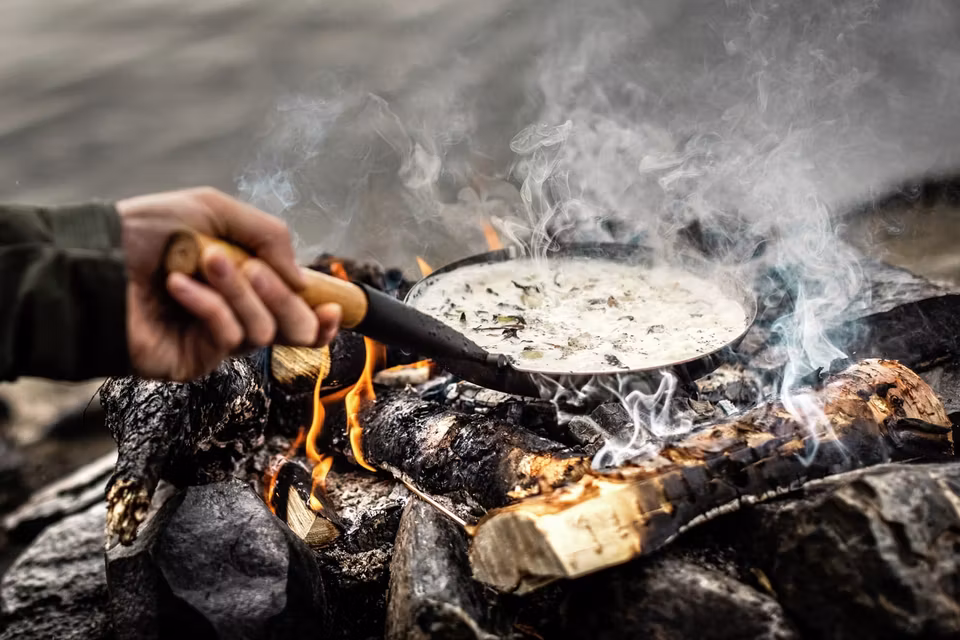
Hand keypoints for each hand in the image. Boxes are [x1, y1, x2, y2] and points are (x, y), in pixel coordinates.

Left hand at [117, 187, 341, 381]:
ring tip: (206, 262)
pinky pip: (227, 336)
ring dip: (240, 291)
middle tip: (256, 270)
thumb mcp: (214, 210)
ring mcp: (215, 340)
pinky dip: (208, 305)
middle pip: (293, 327)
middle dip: (284, 296)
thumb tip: (303, 279)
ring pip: (263, 330)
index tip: (334, 307)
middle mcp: (235, 315)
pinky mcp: (194, 360)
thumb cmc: (146, 230)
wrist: (92, 257)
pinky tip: (178, 284)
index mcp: (245, 284)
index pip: (297, 310)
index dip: (322, 314)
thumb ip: (269, 236)